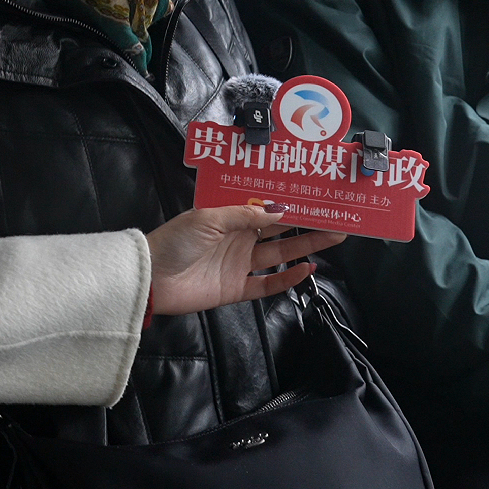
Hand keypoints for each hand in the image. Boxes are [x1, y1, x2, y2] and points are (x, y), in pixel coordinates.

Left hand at [144, 204, 340, 314]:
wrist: (152, 278)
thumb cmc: (175, 241)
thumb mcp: (208, 219)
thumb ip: (244, 215)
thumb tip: (279, 209)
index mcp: (230, 218)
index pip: (267, 210)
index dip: (291, 205)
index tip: (316, 198)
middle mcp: (238, 240)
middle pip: (280, 232)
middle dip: (307, 225)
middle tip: (337, 218)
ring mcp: (239, 265)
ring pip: (280, 255)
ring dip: (306, 247)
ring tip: (333, 238)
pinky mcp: (236, 290)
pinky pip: (267, 284)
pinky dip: (287, 279)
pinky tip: (307, 270)